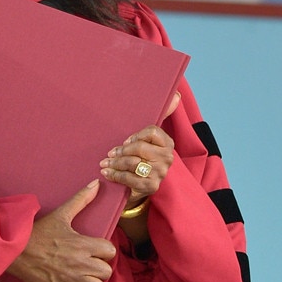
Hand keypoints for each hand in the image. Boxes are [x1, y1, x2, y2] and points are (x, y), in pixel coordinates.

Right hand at [6, 179, 115, 281]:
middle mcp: (80, 264)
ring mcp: (71, 281)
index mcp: (83, 244)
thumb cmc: (37, 233)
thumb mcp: (60, 214)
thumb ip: (81, 200)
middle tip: (89, 263)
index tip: (95, 250)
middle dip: (100, 267)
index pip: (110, 251)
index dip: (104, 250)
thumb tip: (96, 184)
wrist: (14, 250)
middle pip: (106, 271)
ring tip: (82, 276)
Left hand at [99, 91, 179, 207]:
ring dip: (115, 163)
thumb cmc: (140, 157)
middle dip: (121, 151)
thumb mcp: (146, 138)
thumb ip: (161, 115)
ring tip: (104, 163)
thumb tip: (177, 95)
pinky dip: (116, 175)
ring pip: (134, 163)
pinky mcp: (152, 186)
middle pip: (141, 148)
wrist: (139, 185)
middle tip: (109, 154)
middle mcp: (168, 158)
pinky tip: (107, 173)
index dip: (136, 136)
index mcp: (168, 143)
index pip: (153, 132)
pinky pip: (130, 178)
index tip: (125, 141)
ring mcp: (161, 173)